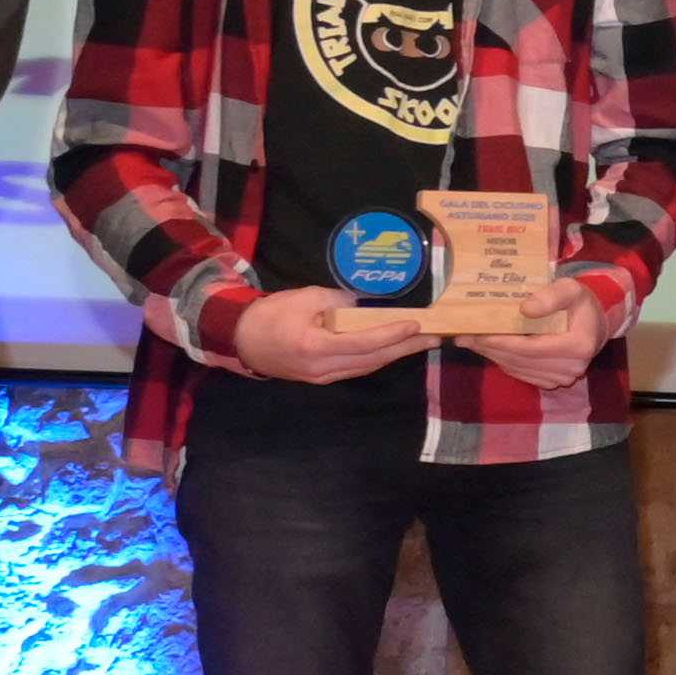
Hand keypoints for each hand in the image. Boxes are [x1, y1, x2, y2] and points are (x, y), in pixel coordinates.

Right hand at [228, 287, 420, 382]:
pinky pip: (356, 368)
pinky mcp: (321, 377)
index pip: (363, 343)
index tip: (416, 324)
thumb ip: (338, 300)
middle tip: (434, 337)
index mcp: (316, 346)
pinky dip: (377, 358)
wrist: (241, 340)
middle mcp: (322, 367)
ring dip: (395, 355)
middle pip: (372, 359)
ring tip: (421, 343)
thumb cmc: (271, 314)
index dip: (392, 334)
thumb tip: (366, 303)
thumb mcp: (304, 297)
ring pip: (367, 367)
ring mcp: (322, 376)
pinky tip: (393, 349)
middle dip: (405, 348)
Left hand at [456, 275, 616, 387]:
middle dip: (489, 348)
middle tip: (462, 336)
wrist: (595, 324)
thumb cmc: (581, 303)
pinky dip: (503, 362)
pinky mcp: (553, 382)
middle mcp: (571, 367)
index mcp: (577, 345)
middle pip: (519, 360)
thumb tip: (525, 309)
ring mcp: (562, 378)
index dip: (500, 341)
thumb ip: (550, 296)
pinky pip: (521, 374)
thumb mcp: (570, 289)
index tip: (475, 332)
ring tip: (470, 341)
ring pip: (517, 369)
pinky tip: (489, 349)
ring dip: (492, 355)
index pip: (529, 347)